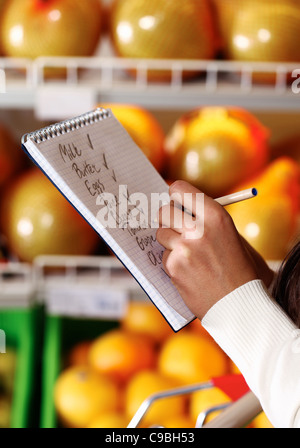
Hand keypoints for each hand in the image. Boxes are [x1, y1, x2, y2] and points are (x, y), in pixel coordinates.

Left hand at [156, 181, 268, 319]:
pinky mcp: (174, 266)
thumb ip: (205, 219)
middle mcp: (198, 228)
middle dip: (168, 218)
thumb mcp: (230, 235)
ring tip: (189, 254)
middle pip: (164, 211)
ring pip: (161, 234)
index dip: (176, 195)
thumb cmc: (238, 268)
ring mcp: (184, 248)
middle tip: (175, 226)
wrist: (239, 303)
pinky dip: (173, 262)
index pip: (180, 190)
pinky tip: (190, 271)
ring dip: (170, 242)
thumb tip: (178, 206)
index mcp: (215, 216)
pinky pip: (164, 256)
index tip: (175, 200)